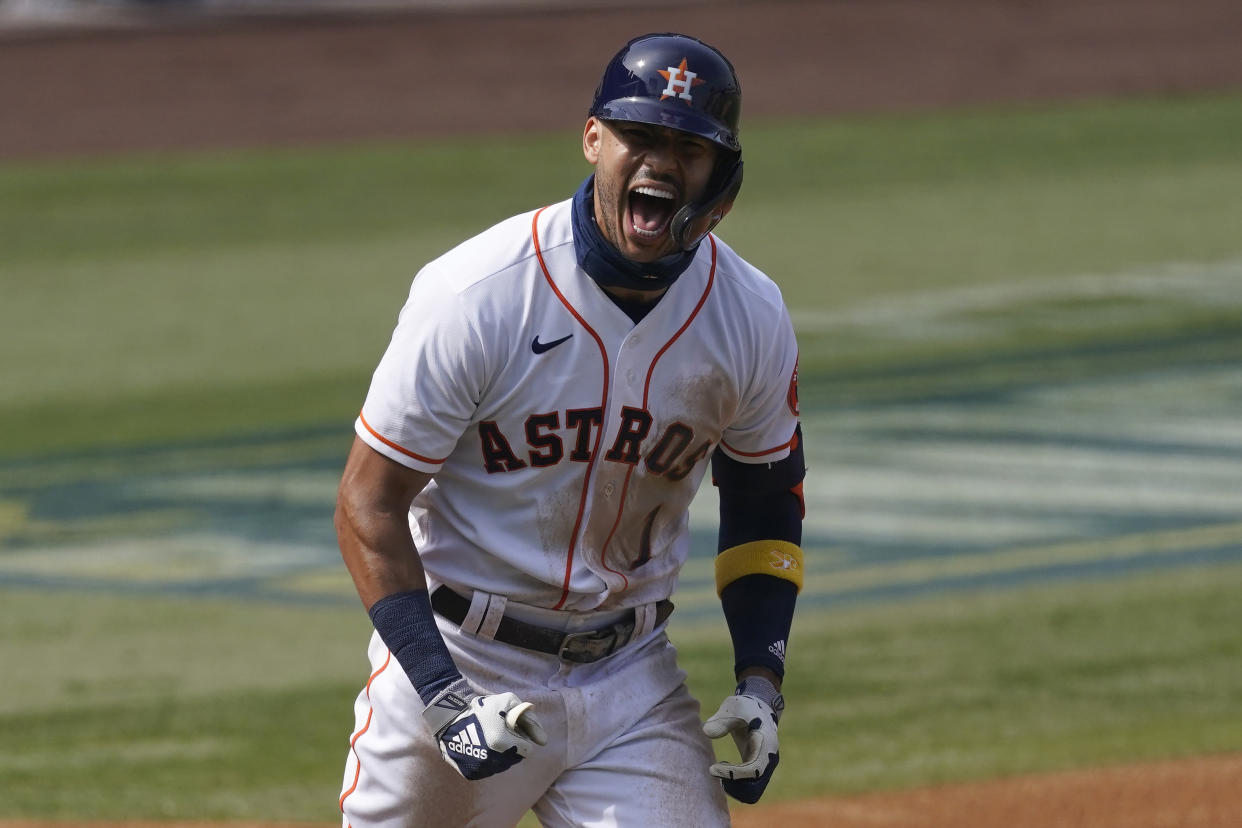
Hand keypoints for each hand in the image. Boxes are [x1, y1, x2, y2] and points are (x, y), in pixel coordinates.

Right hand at [422, 677, 547, 779]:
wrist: (449, 717)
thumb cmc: (482, 707)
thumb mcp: (508, 702)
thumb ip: (529, 719)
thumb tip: (543, 741)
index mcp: (501, 742)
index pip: (526, 750)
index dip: (521, 738)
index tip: (510, 729)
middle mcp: (491, 759)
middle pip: (515, 759)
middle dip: (512, 747)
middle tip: (499, 733)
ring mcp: (480, 769)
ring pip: (502, 766)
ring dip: (501, 755)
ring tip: (489, 739)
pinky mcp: (471, 774)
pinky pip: (489, 770)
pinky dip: (488, 761)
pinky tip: (480, 747)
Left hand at [702, 675, 783, 803]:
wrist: (759, 706)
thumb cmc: (745, 706)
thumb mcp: (733, 707)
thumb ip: (721, 720)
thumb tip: (707, 732)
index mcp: (766, 743)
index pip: (754, 769)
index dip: (733, 774)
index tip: (713, 769)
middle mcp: (769, 757)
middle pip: (755, 785)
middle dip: (734, 784)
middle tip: (715, 771)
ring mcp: (765, 764)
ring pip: (754, 790)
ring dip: (734, 786)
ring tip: (718, 770)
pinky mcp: (757, 766)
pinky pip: (749, 784)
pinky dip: (735, 783)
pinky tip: (722, 767)